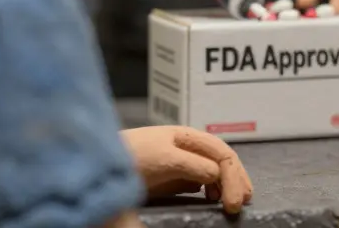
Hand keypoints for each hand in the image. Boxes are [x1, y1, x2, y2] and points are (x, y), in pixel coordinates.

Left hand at [121, 126, 253, 213]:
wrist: (98, 163)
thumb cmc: (131, 154)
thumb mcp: (165, 159)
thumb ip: (193, 165)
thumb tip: (217, 175)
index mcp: (189, 136)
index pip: (222, 153)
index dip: (234, 176)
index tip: (234, 200)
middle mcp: (188, 147)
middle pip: (221, 161)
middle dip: (235, 180)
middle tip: (241, 203)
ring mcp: (180, 162)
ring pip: (212, 172)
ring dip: (225, 185)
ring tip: (230, 202)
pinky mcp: (171, 177)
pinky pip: (198, 182)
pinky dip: (210, 190)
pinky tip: (211, 198)